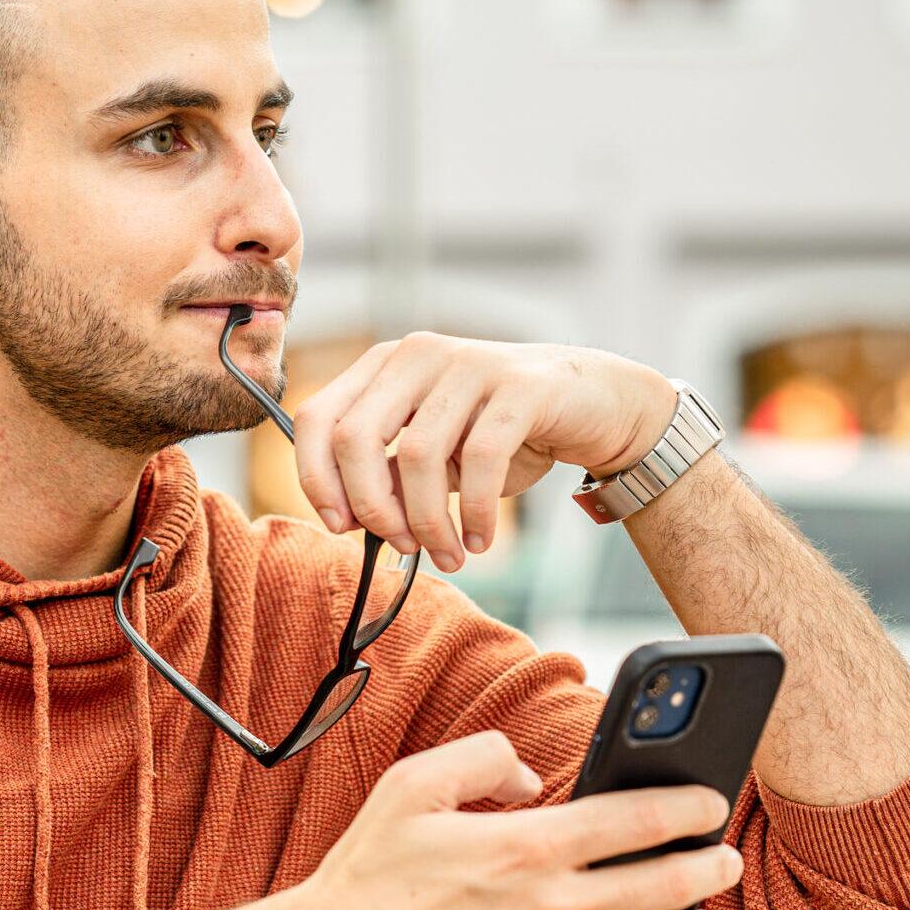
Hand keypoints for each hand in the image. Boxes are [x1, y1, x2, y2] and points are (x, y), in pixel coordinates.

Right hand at [271, 731, 740, 909]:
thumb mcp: (414, 785)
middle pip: (664, 888)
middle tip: (723, 854)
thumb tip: (529, 775)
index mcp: (527, 850)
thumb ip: (484, 757)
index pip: (638, 822)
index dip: (687, 806)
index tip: (709, 797)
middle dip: (708, 866)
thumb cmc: (370, 877)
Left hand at [292, 332, 676, 570]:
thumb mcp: (435, 453)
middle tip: (401, 546)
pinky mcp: (520, 386)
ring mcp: (468, 363)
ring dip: (428, 523)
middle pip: (354, 437)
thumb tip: (347, 519)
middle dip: (370, 507)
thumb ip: (388, 473)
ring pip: (417, 455)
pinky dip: (475, 513)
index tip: (341, 527)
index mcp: (385, 365)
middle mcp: (418, 354)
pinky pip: (481, 459)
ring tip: (449, 555)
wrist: (594, 403)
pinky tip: (480, 539)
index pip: (317, 417)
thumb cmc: (503, 433)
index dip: (316, 479)